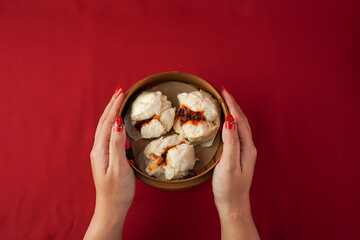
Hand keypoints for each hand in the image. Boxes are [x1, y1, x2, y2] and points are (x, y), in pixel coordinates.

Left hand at [84, 86, 134, 239]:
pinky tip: (120, 122)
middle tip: (120, 90)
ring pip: (106, 127)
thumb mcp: (119, 167)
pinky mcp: (107, 157)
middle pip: (104, 121)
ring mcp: (102, 153)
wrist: (112, 207)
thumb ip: (117, 144)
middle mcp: (98, 149)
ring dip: (112, 112)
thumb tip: (117, 122)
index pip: (107, 122)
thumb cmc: (118, 190)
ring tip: (120, 101)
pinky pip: (110, 134)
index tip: (122, 91)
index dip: (114, 106)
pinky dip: (115, 123)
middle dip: (111, 104)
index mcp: (100, 149)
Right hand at [212, 87, 259, 238]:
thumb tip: (229, 121)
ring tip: (224, 102)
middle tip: (223, 92)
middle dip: (233, 104)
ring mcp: (244, 151)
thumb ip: (230, 142)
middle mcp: (248, 147)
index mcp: (247, 147)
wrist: (233, 205)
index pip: (239, 120)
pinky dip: (230, 122)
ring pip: (239, 125)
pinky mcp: (238, 155)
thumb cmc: (229, 187)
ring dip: (232, 112)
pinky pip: (235, 132)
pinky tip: (224, 122)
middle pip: (241, 120)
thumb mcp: (228, 165)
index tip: (223, 91)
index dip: (231, 105)